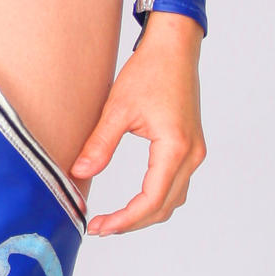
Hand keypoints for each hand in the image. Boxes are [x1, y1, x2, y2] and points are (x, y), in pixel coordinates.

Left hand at [71, 13, 207, 237]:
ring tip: (115, 219)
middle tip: (101, 228)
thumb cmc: (150, 71)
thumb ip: (99, 145)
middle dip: (133, 222)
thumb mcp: (118, 109)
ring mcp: (195, 151)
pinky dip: (157, 198)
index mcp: (175, 147)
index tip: (99, 226)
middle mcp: (191, 154)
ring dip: (146, 213)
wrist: (175, 47)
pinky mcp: (191, 146)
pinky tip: (135, 200)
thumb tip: (79, 173)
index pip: (151, 200)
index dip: (125, 220)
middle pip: (165, 207)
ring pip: (174, 198)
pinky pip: (177, 184)